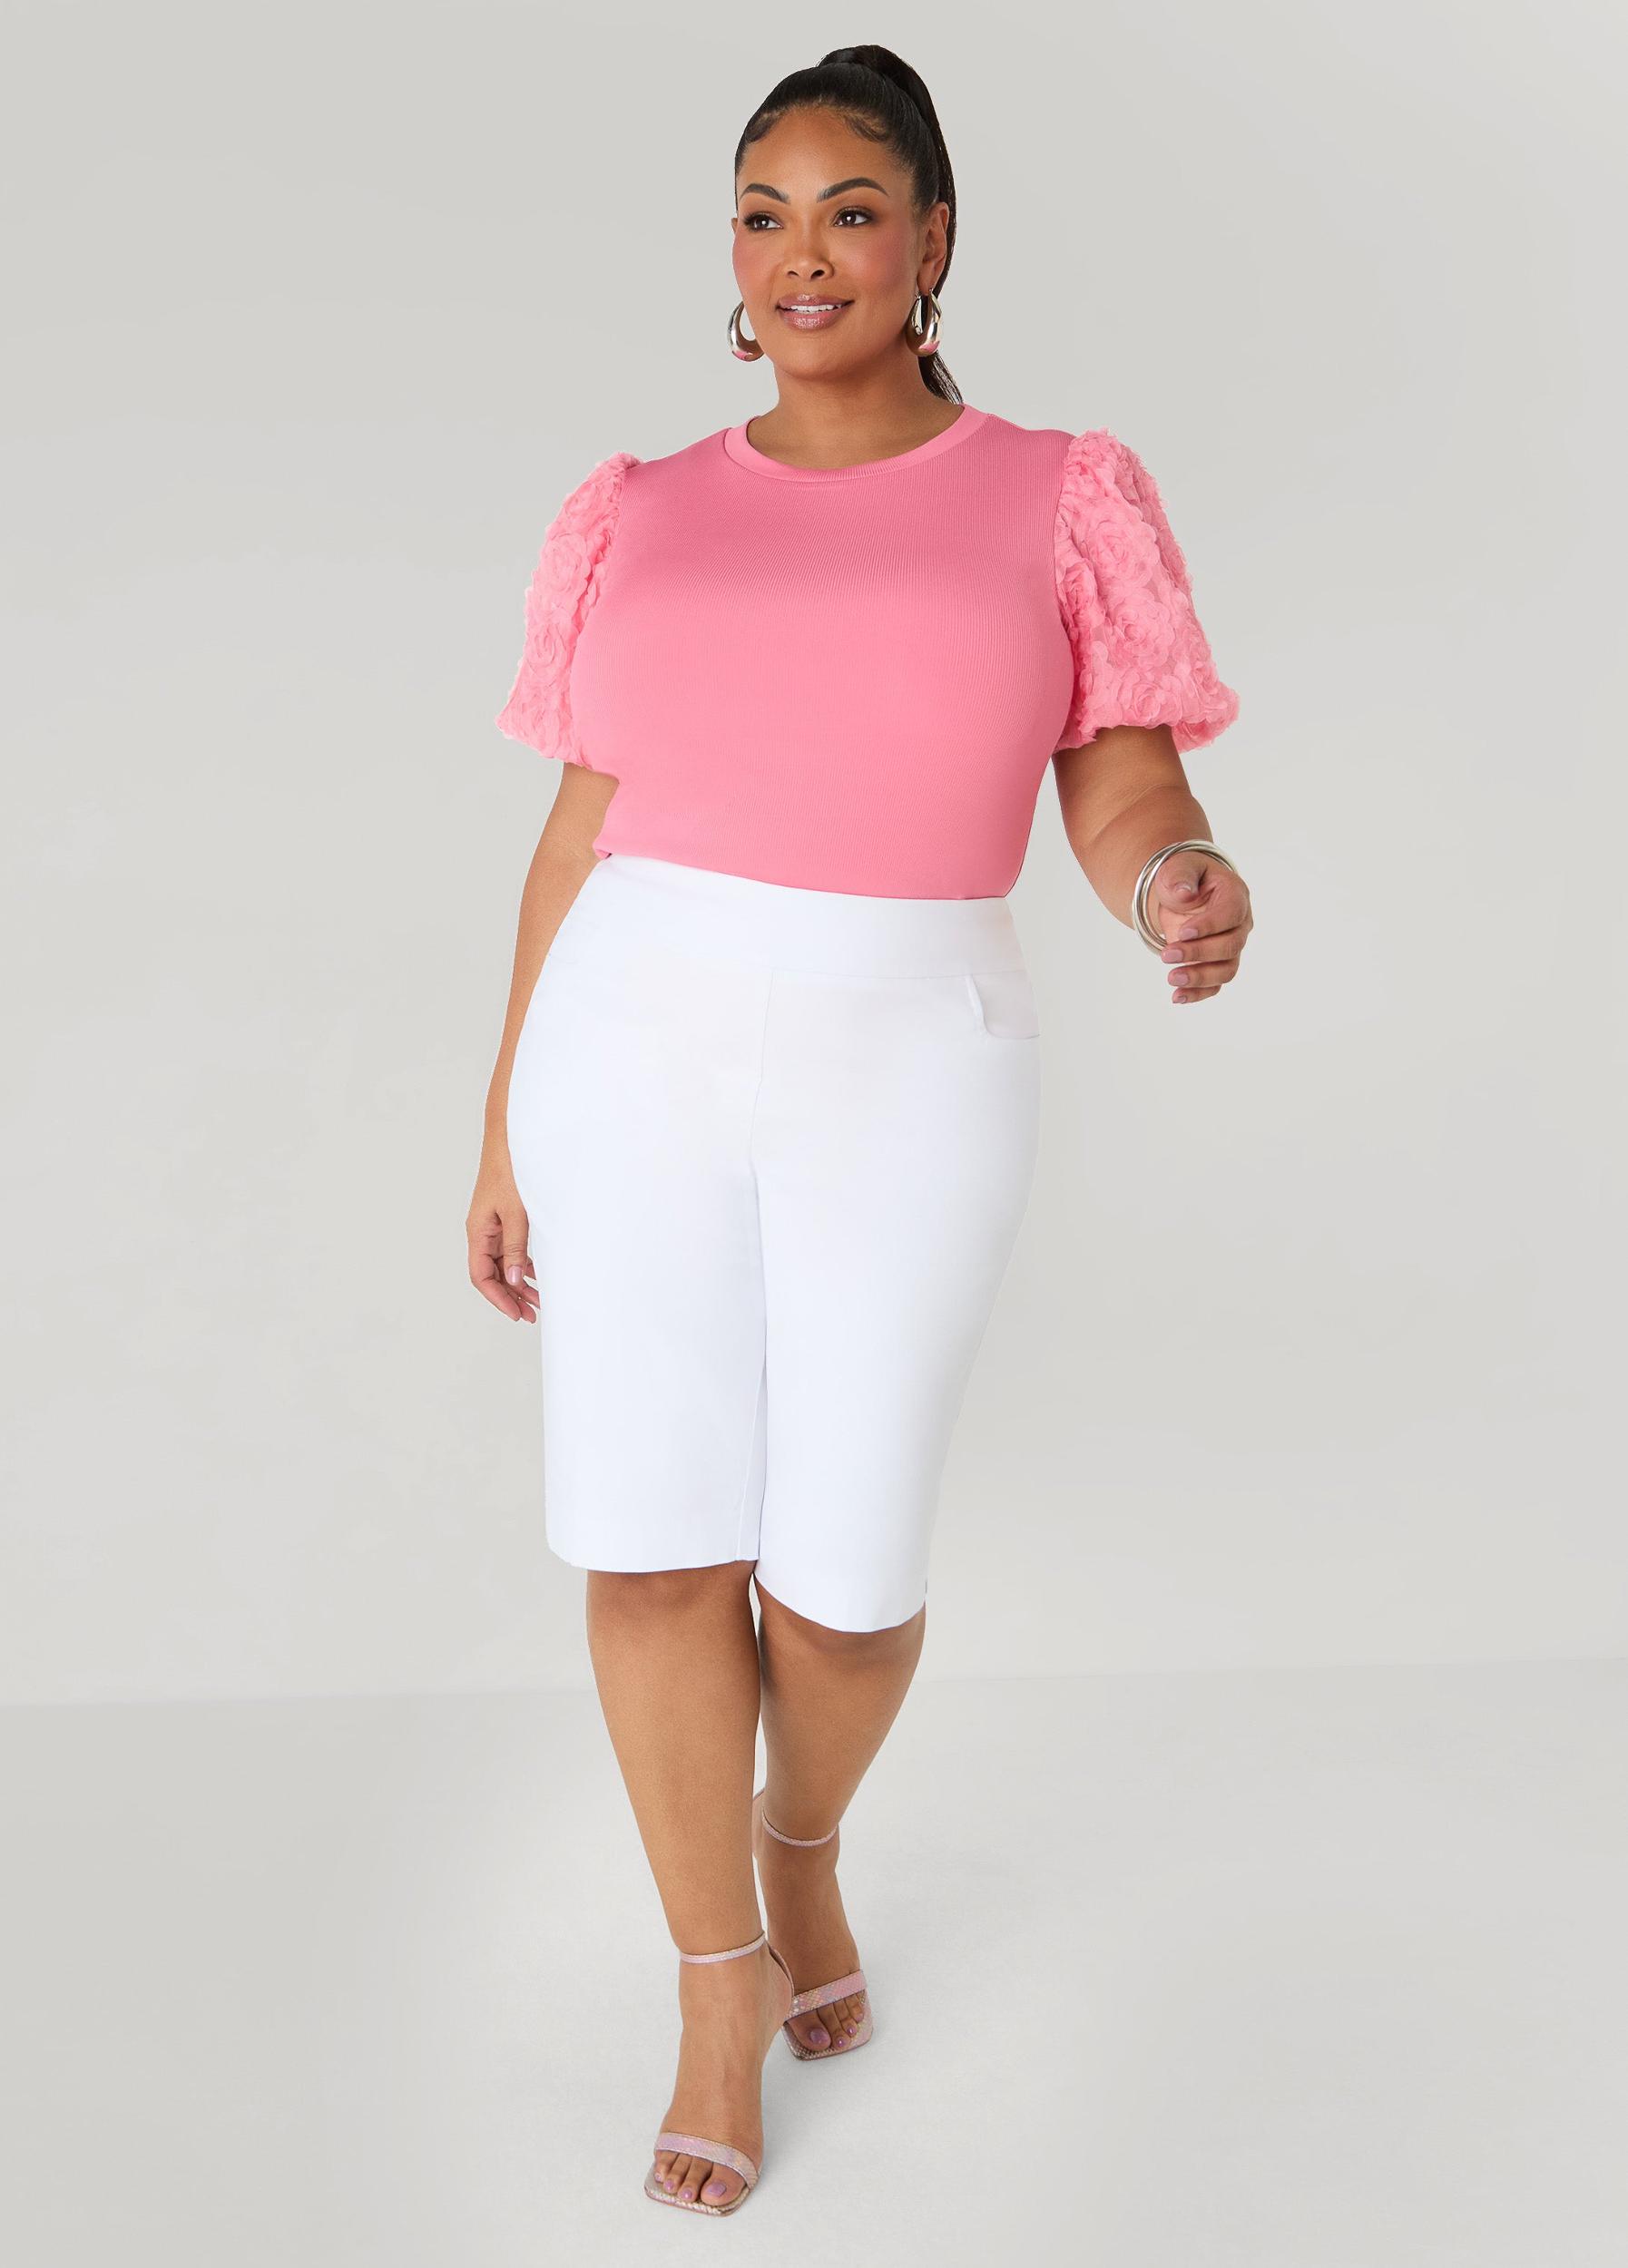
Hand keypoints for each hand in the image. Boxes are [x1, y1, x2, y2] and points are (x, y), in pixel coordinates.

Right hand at [467, 1159, 538, 1321]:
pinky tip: (537, 1274)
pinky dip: (524, 1264)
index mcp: (478, 1231)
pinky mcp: (505, 1218)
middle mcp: (482, 1231)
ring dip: (519, 1283)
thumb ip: (516, 1246)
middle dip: (511, 1296)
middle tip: (533, 1314)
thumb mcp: (516, 1212)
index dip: (498, 1298)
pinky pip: (511, 1249)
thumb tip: (516, 1280)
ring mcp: (493, 1225)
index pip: (481, 1276)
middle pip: (492, 1274)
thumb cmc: (510, 1170)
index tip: (516, 1313)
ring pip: (503, 1263)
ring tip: (539, 1301)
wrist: (511, 1138)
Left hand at [1146, 849, 1252, 1004]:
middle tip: (1167, 954)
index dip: (1210, 926)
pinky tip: (1177, 997)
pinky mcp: (1217, 964)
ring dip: (1200, 977)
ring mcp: (1230, 947)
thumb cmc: (1183, 878)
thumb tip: (1184, 894)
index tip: (1182, 932)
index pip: (1231, 914)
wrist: (1179, 894)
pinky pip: (1214, 985)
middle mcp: (1239, 924)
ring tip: (1172, 978)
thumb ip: (1180, 876)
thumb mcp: (1178, 868)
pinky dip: (1197, 993)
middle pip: (1230, 946)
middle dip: (1199, 953)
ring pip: (1226, 970)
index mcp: (1234, 895)